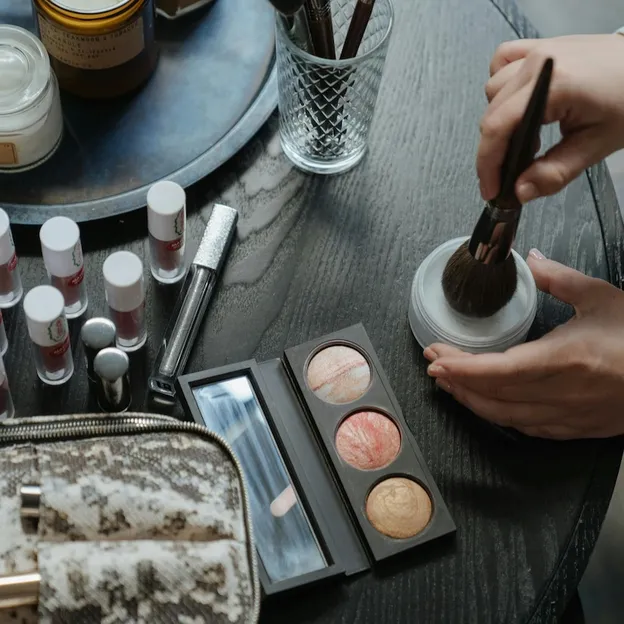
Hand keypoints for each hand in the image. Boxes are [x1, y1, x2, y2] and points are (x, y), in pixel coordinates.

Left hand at [424, 249, 623, 439]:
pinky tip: (487, 404)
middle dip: (456, 381)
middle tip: (434, 364)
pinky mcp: (577, 429)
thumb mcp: (601, 297)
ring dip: (472, 400)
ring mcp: (569, 417)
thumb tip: (530, 260)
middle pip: (493, 396)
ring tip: (450, 383)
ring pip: (506, 417)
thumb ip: (558, 278)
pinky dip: (500, 415)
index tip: (435, 356)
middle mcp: (562, 394)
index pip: (497, 370)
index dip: (460, 367)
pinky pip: (528, 428)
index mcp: (565, 360)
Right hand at [479, 34, 623, 202]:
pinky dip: (500, 85)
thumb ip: (555, 172)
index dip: (487, 164)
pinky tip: (514, 102)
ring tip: (523, 138)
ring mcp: (539, 50)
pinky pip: (502, 61)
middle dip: (493, 150)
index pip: (499, 127)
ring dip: (499, 119)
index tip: (491, 188)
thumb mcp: (597, 145)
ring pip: (492, 91)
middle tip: (508, 174)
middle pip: (491, 113)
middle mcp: (541, 63)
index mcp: (556, 84)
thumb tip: (520, 191)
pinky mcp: (541, 46)